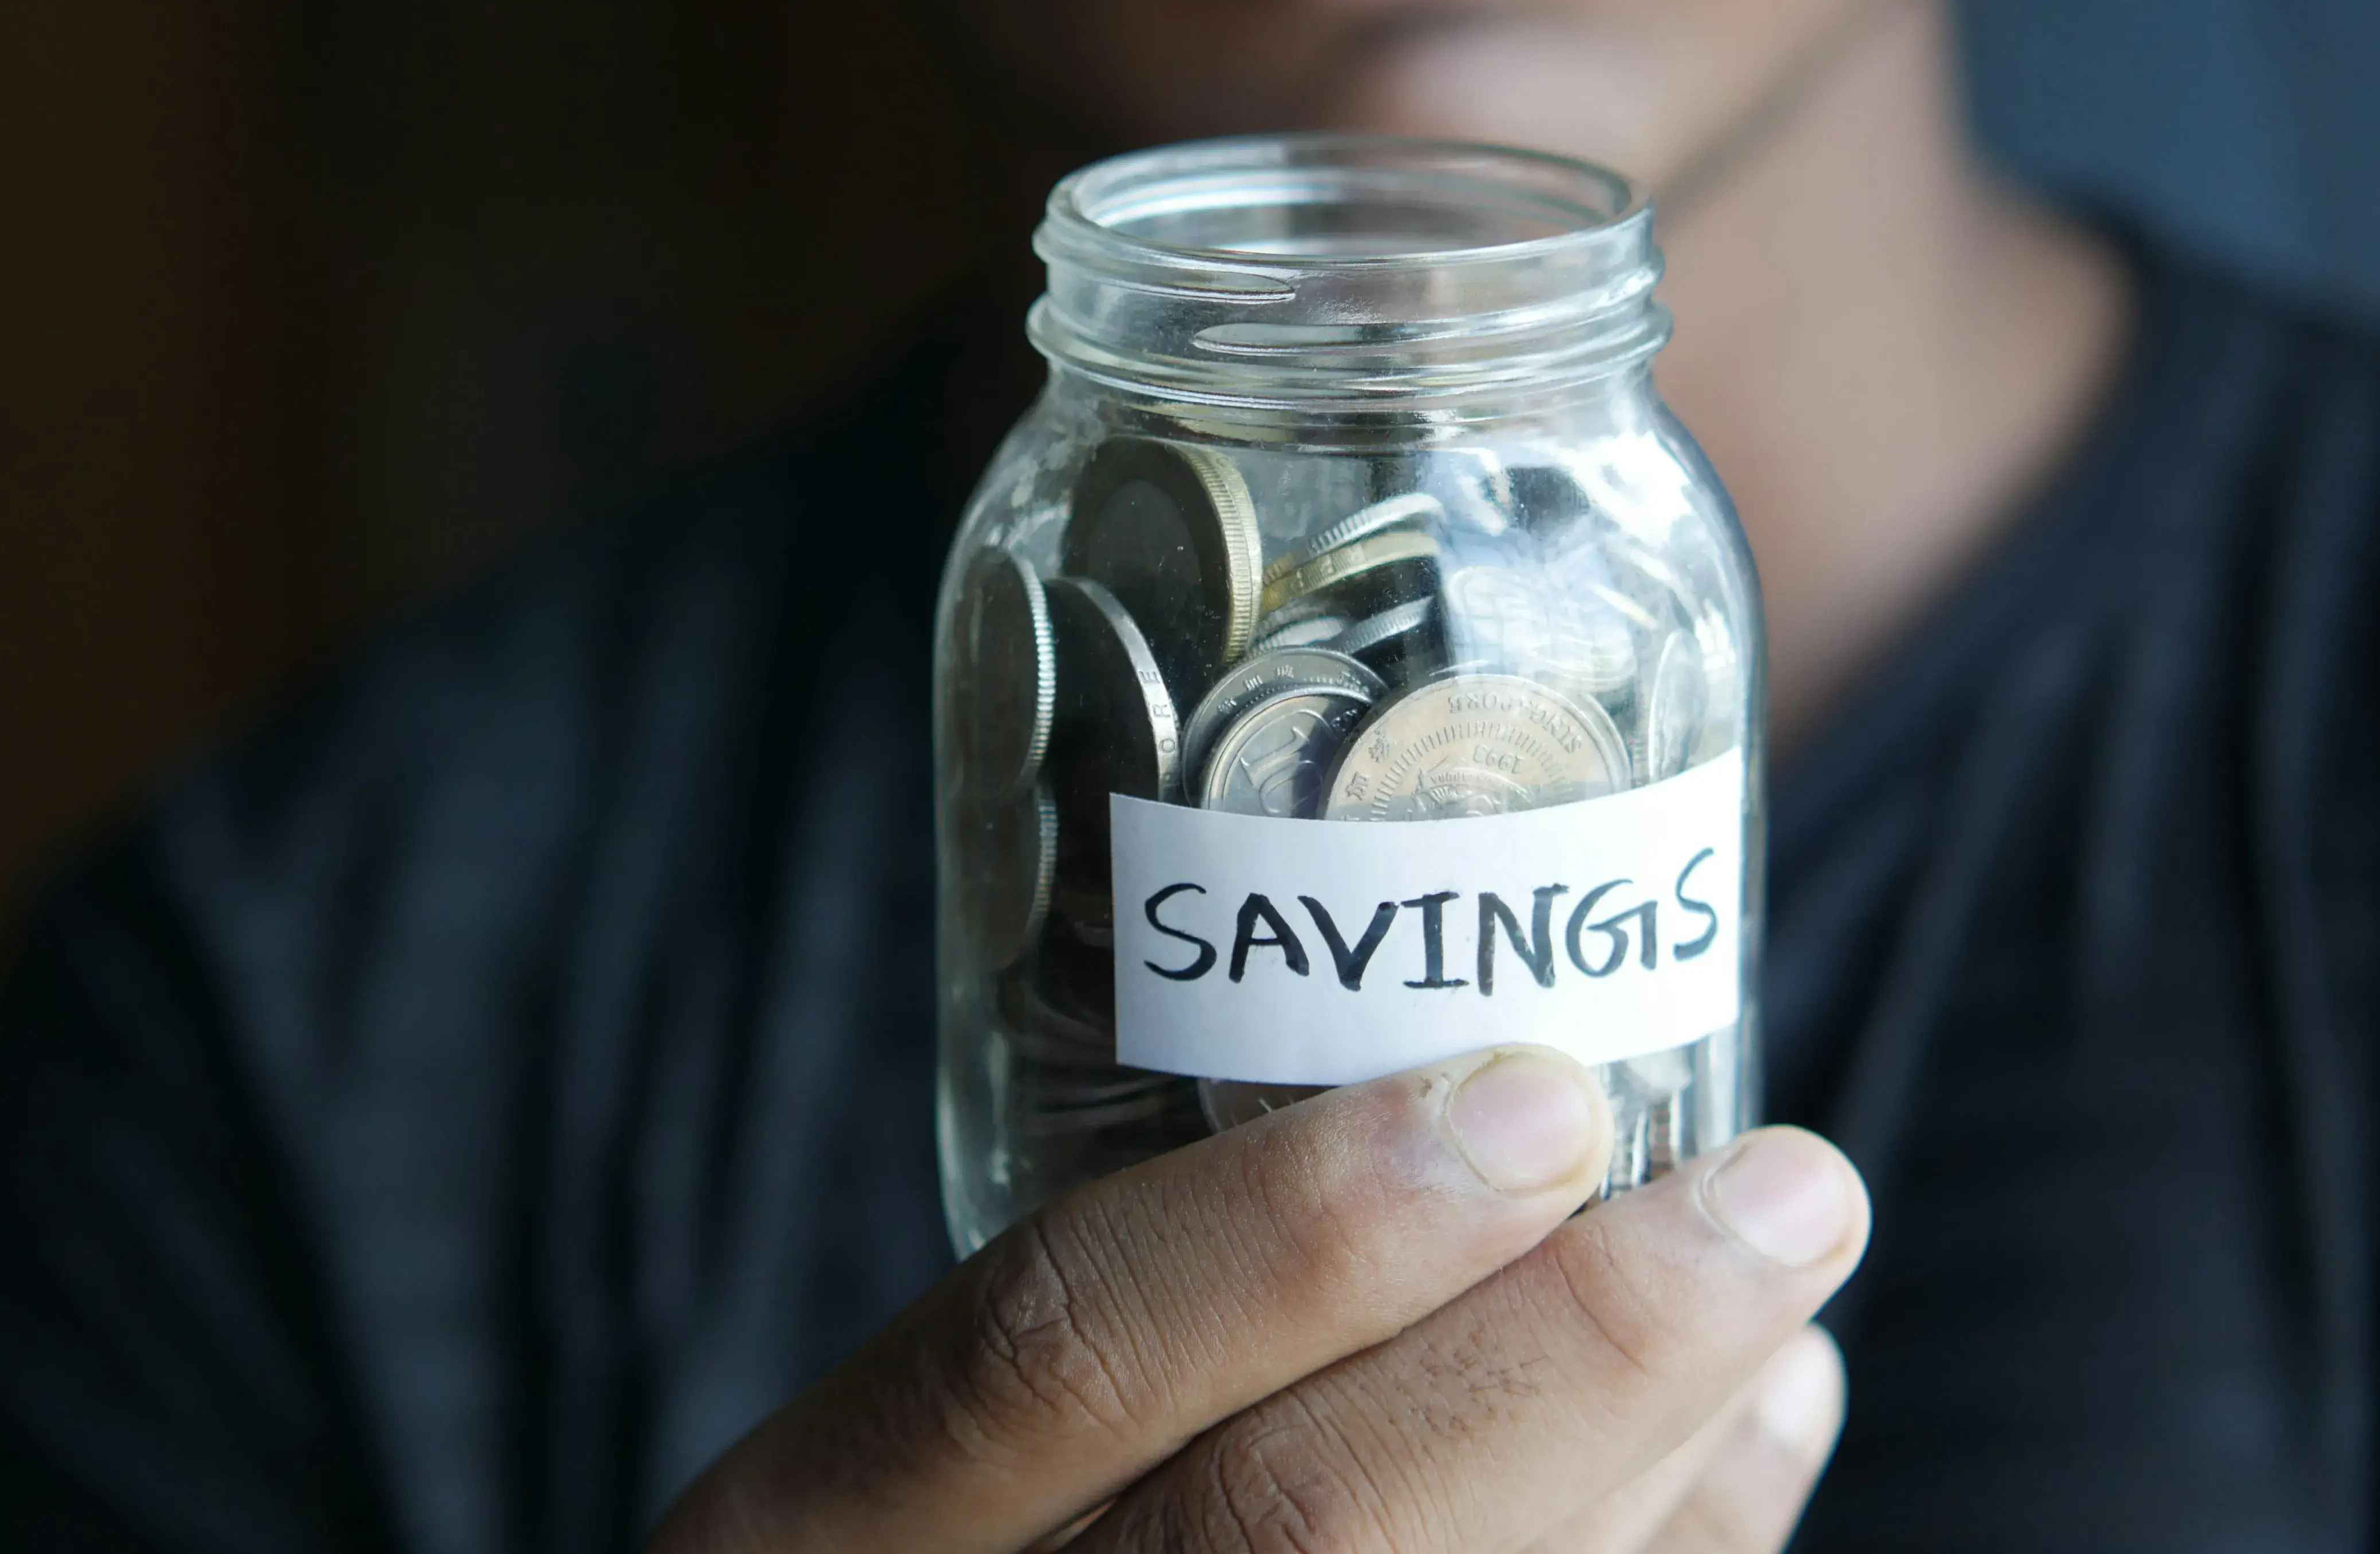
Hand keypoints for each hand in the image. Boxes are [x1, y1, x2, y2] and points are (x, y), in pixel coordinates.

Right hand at [651, 1046, 1868, 1553]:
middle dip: (1577, 1354)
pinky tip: (1749, 1452)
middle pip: (1301, 1528)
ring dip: (1672, 1466)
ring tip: (1785, 1312)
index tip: (1531, 1097)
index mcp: (822, 1521)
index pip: (1050, 1348)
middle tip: (1779, 1191)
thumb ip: (1101, 1301)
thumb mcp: (916, 1428)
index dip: (1300, 1225)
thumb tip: (1467, 1100)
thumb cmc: (938, 1535)